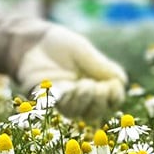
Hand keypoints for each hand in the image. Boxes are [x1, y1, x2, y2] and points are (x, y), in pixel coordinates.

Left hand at [13, 24, 127, 118]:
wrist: (32, 40)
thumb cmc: (60, 45)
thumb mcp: (84, 52)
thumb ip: (101, 66)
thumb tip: (122, 81)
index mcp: (94, 84)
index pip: (110, 101)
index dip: (115, 97)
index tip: (114, 85)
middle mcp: (79, 96)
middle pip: (94, 112)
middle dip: (98, 102)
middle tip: (96, 86)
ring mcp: (61, 100)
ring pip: (75, 112)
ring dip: (82, 102)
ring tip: (83, 85)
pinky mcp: (43, 99)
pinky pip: (55, 106)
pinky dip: (65, 99)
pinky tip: (68, 88)